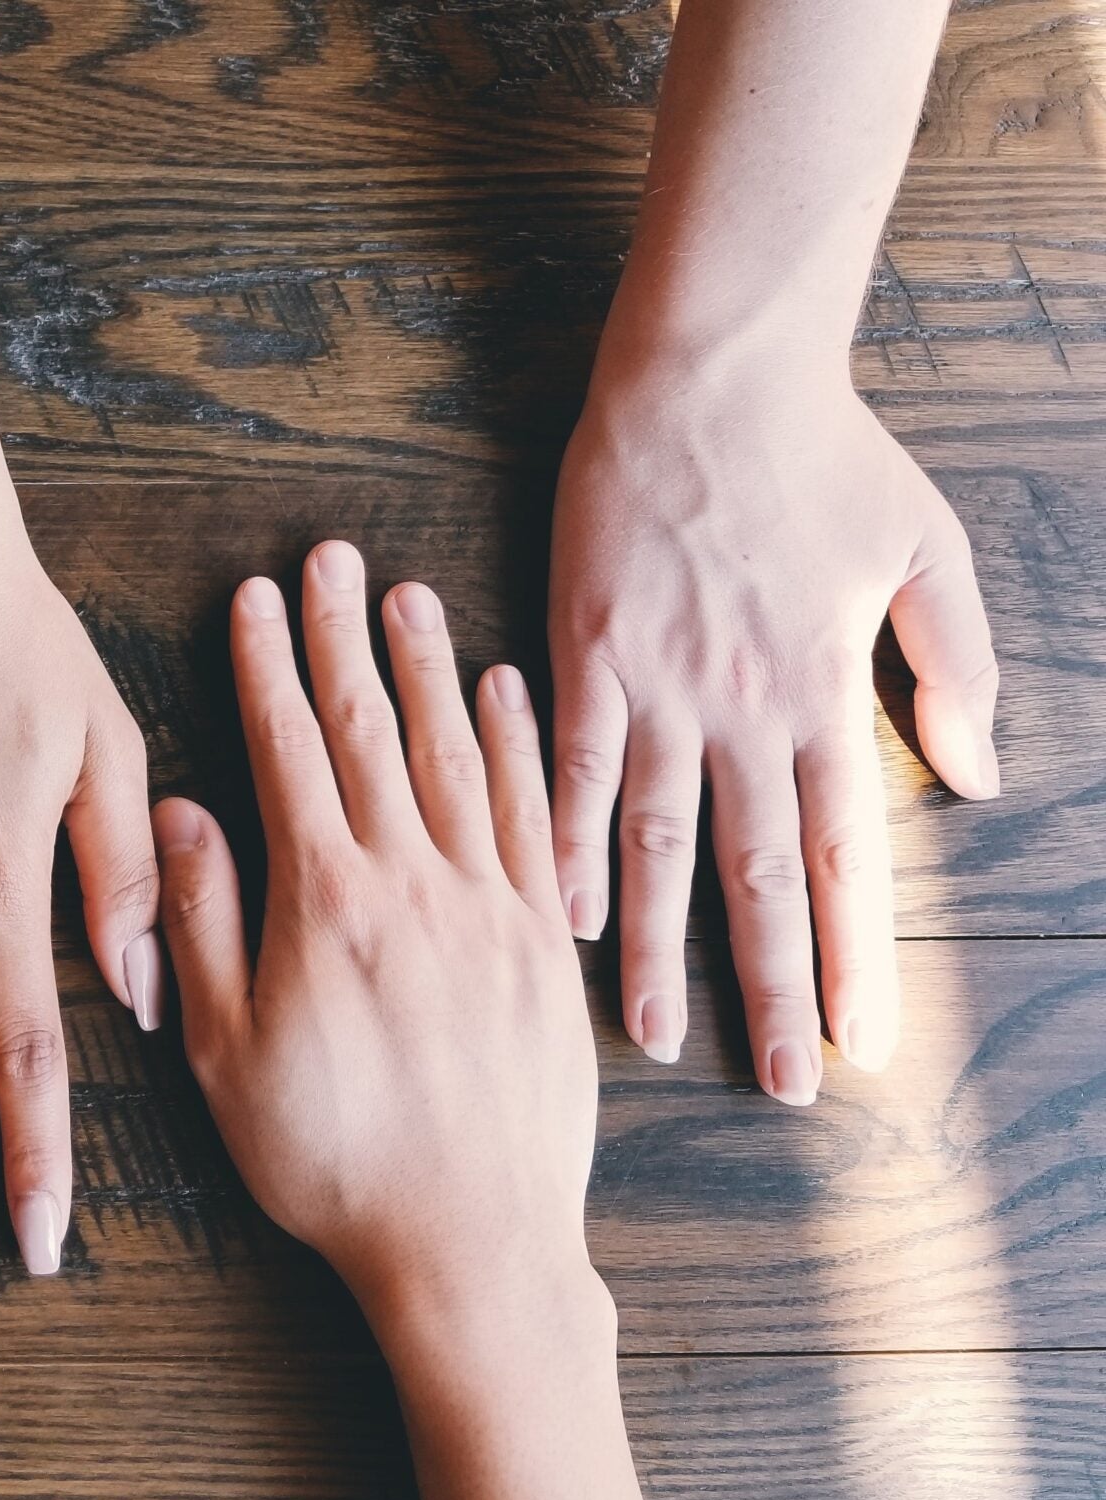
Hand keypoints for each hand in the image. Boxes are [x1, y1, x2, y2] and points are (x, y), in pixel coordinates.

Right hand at [156, 544, 674, 1499]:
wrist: (473, 1243)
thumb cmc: (331, 1160)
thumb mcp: (226, 1053)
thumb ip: (201, 922)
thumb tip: (181, 812)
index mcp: (326, 902)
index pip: (290, 751)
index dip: (268, 666)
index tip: (256, 596)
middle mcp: (415, 882)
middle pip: (374, 731)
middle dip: (344, 638)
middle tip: (332, 557)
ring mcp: (492, 907)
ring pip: (457, 756)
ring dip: (429, 669)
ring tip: (409, 596)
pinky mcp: (545, 944)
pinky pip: (534, 816)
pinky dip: (519, 744)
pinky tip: (505, 693)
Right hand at [550, 364, 999, 1100]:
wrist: (709, 375)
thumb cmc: (824, 454)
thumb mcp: (927, 550)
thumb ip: (954, 669)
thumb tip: (978, 779)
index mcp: (825, 693)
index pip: (843, 854)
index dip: (854, 956)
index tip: (863, 1044)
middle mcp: (743, 709)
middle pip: (755, 875)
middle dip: (771, 988)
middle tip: (779, 1084)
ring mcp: (657, 686)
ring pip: (659, 842)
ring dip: (656, 948)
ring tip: (652, 1037)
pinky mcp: (585, 652)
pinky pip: (572, 768)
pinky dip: (567, 845)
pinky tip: (561, 916)